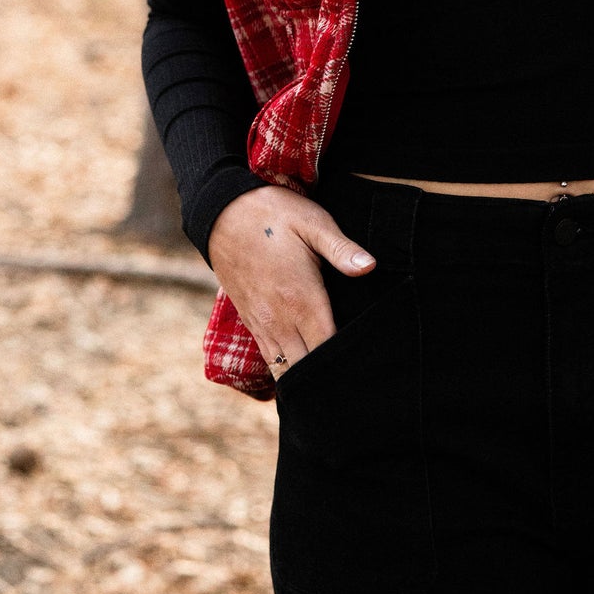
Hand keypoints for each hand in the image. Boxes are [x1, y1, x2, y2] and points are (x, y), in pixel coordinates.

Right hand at [207, 184, 375, 378]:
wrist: (223, 213)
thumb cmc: (274, 215)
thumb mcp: (312, 222)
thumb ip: (342, 249)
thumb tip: (370, 266)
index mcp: (301, 299)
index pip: (327, 349)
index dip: (346, 362)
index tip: (364, 364)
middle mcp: (280, 320)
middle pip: (307, 369)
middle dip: (328, 376)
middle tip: (354, 378)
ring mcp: (262, 325)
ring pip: (286, 371)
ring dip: (307, 377)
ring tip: (330, 380)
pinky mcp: (251, 322)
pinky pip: (271, 360)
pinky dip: (287, 370)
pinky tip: (303, 369)